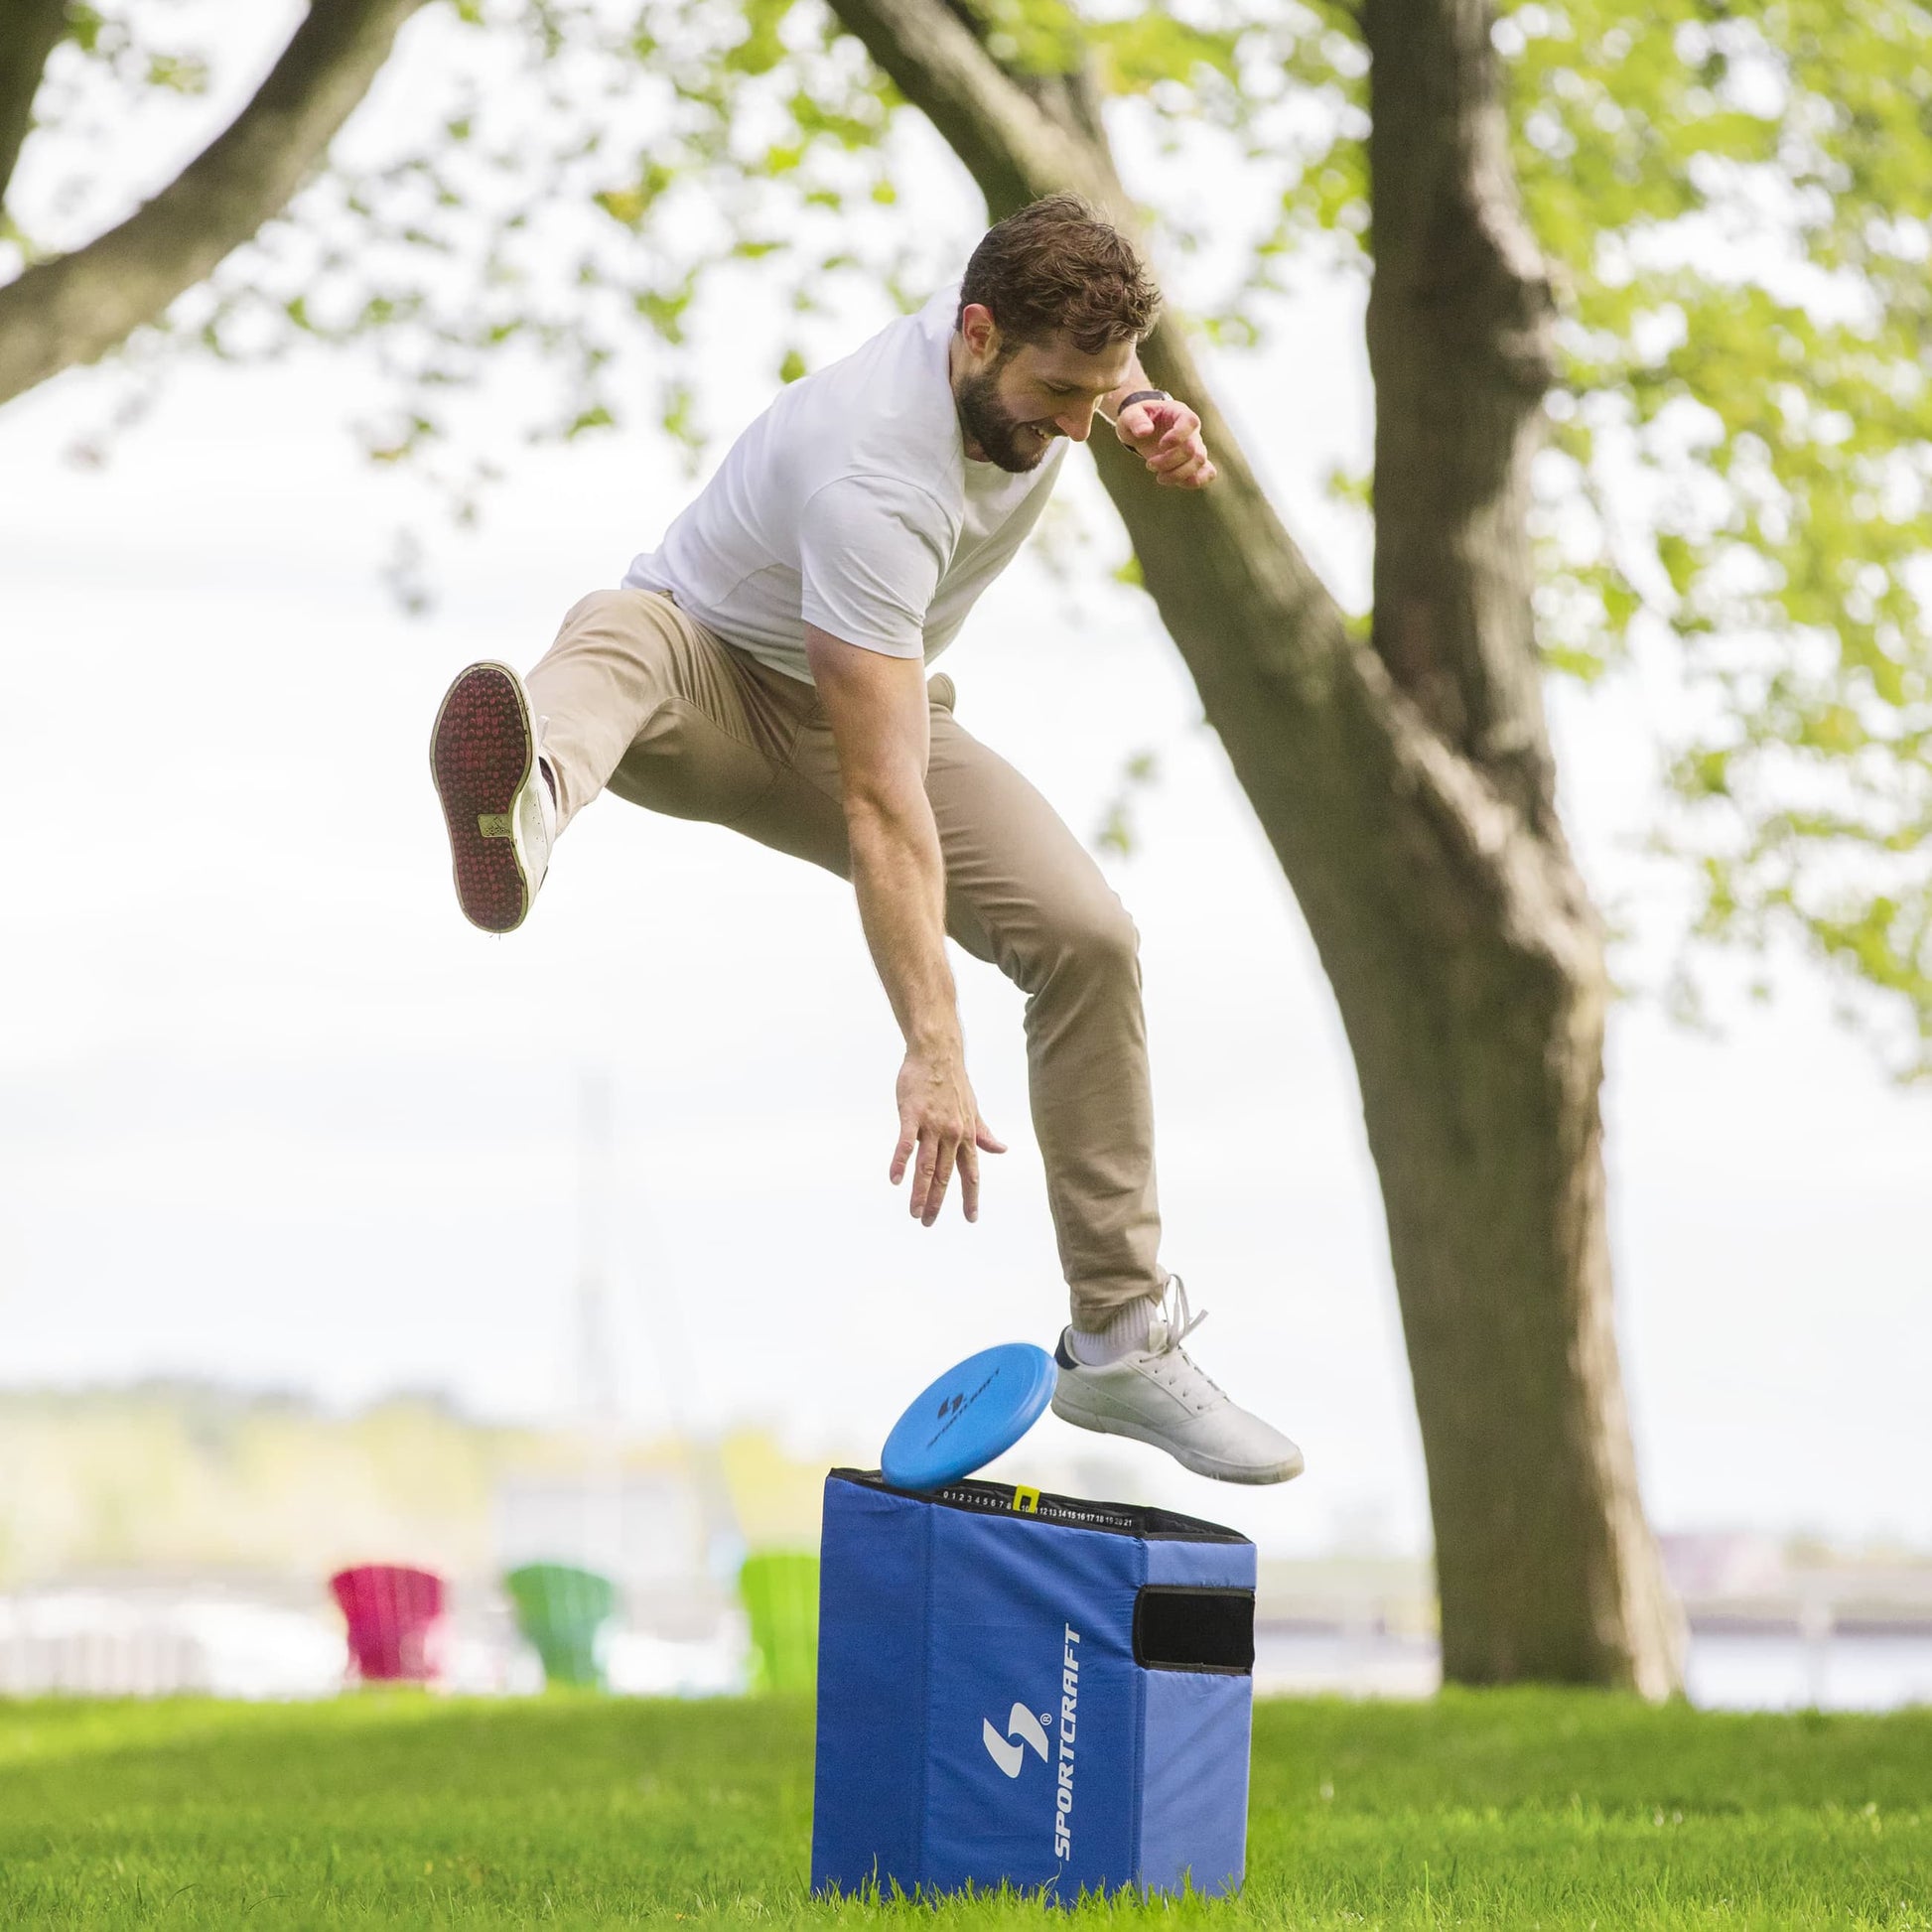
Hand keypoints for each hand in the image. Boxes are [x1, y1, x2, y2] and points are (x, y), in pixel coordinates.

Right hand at [890, 1042, 1006, 1225]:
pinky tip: (895, 1179)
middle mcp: (952, 1134)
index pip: (970, 1173)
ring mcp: (932, 1125)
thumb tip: (1000, 1149)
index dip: (971, 1197)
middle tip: (928, 1222)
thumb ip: (983, 1133)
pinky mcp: (911, 1115)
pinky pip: (906, 1144)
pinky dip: (900, 1162)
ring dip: (920, 1192)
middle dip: (937, 1202)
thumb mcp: (973, 1110)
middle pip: (944, 1175)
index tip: (971, 1218)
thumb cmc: (953, 1082)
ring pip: (926, 1166)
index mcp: (966, 1135)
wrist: (937, 1053)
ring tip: (914, 1212)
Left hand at [1116, 396, 1216, 489]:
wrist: (1144, 430)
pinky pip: (1208, 472)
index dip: (1177, 436)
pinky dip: (1197, 481)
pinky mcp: (1193, 462)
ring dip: (1178, 474)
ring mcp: (1195, 446)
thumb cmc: (1138, 419)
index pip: (1190, 422)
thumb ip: (1135, 420)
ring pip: (1199, 462)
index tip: (1160, 445)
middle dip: (1169, 461)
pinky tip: (1179, 483)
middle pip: (1192, 448)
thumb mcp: (1130, 415)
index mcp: (1179, 412)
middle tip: (1149, 465)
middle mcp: (1192, 430)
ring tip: (1159, 477)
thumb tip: (1145, 432)